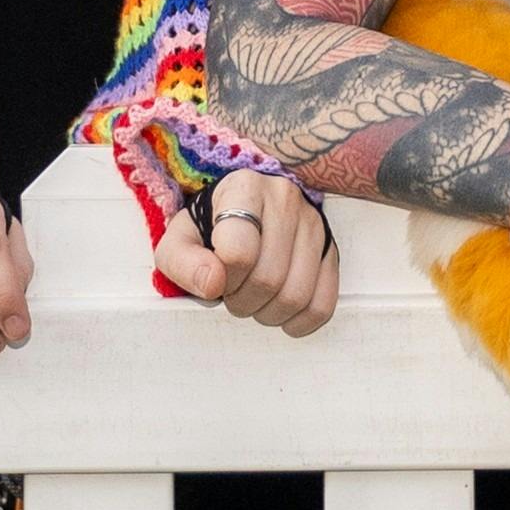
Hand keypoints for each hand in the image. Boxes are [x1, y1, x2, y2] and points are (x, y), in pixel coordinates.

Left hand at [154, 168, 336, 334]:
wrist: (243, 211)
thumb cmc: (209, 227)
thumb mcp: (180, 239)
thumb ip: (182, 261)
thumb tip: (212, 284)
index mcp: (244, 188)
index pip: (239, 251)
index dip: (222, 279)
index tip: (215, 278)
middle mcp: (285, 198)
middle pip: (268, 279)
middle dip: (242, 301)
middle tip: (231, 294)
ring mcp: (313, 224)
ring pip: (296, 295)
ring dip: (267, 314)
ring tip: (253, 299)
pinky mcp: (330, 249)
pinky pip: (323, 303)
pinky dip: (299, 321)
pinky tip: (280, 313)